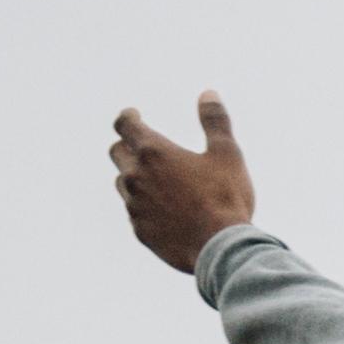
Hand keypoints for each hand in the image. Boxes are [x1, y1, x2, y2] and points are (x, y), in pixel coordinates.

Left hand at [108, 93, 253, 274]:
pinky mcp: (139, 230)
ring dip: (134, 177)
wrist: (221, 248)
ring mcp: (134, 205)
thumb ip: (215, 122)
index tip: (133, 115)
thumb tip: (208, 94)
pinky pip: (134, 212)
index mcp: (154, 152)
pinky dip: (144, 206)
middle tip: (141, 146)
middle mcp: (136, 176)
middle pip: (116, 152)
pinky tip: (163, 210)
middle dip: (126, 145)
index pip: (125, 125)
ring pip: (123, 183)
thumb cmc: (225, 198)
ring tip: (155, 181)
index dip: (127, 117)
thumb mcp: (227, 154)